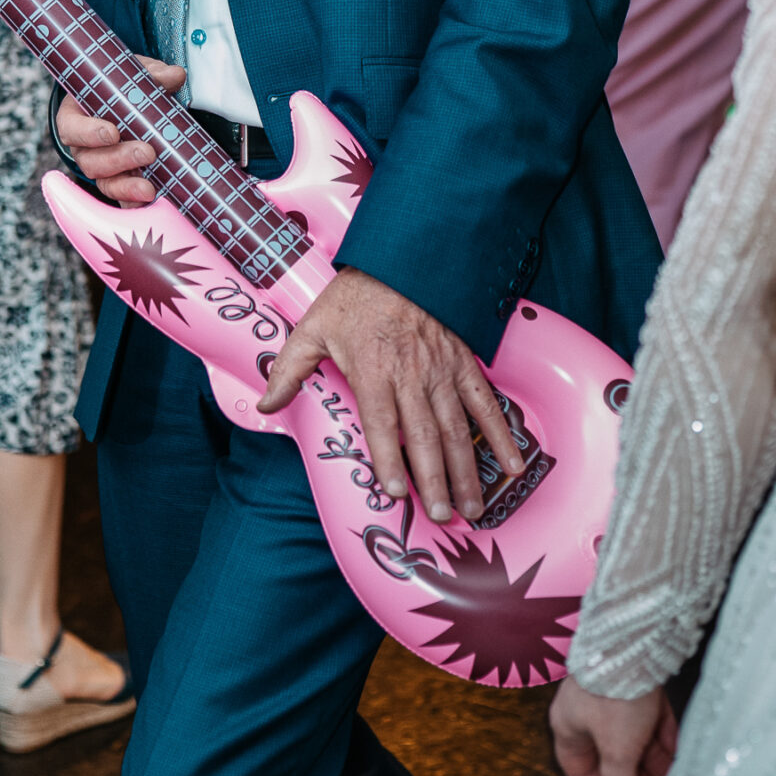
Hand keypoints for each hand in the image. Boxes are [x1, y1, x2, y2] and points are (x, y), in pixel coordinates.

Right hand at [55, 58, 184, 201]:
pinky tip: (152, 201)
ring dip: (127, 187)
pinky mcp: (120, 184)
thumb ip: (151, 75)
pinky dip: (135, 203)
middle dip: (119, 159)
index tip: (112, 132)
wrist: (127, 105)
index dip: (89, 133)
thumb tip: (174, 76)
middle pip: (91, 161)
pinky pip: (123, 201)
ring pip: (106, 184)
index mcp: (77, 117)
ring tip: (149, 187)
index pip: (72, 128)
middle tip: (147, 152)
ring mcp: (102, 170)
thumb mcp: (130, 75)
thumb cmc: (119, 90)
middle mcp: (85, 148)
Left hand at [257, 267, 523, 525]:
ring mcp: (442, 370)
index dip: (389, 459)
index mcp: (372, 370)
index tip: (397, 492)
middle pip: (424, 435)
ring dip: (466, 470)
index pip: (382, 423)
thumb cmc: (353, 297)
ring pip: (456, 428)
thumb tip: (264, 404)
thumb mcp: (312, 329)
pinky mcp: (463, 362)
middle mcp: (411, 375)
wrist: (400, 258)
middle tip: (444, 517)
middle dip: (435, 480)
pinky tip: (512, 464)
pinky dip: (501, 434)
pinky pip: (486, 403)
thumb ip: (288, 370)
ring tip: (473, 507)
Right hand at [549, 676, 678, 775]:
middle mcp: (587, 713)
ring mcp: (612, 698)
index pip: (581, 772)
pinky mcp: (635, 684)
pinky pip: (649, 719)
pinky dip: (662, 737)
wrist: (632, 646)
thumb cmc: (613, 698)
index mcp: (569, 728)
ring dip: (653, 762)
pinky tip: (679, 753)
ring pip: (633, 739)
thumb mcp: (615, 749)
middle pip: (612, 757)